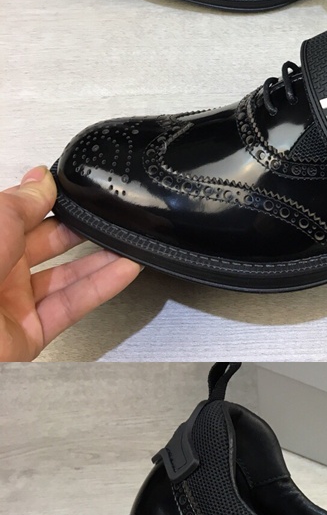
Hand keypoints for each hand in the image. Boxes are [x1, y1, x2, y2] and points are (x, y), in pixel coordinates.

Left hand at [0, 171, 138, 361]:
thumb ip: (21, 204)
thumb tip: (41, 181)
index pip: (18, 215)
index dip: (45, 199)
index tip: (73, 187)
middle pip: (44, 244)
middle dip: (76, 228)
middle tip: (105, 213)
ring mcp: (12, 304)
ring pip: (63, 277)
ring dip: (97, 259)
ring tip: (126, 240)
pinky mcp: (29, 334)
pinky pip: (70, 306)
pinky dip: (100, 288)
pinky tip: (123, 270)